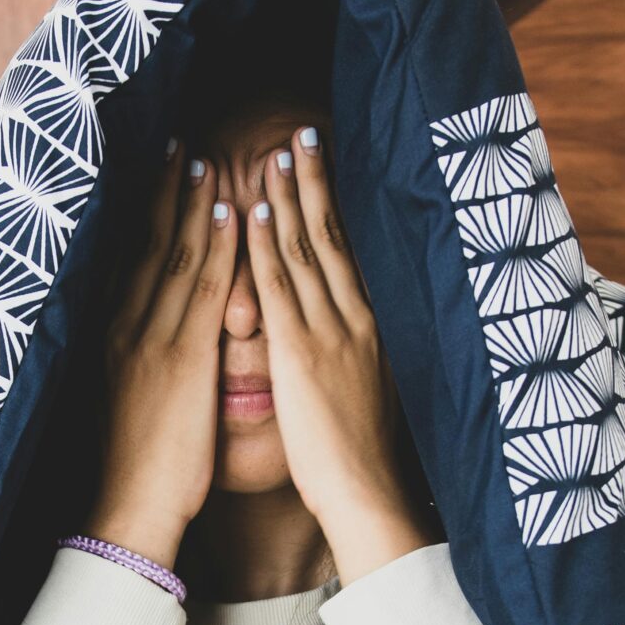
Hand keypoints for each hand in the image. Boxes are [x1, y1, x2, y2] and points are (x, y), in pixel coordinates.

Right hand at [86, 141, 238, 568]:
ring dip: (191, 205)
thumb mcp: (132, 399)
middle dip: (165, 193)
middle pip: (148, 246)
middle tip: (182, 144)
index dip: (149, 213)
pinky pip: (199, 290)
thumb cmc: (139, 464)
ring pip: (173, 257)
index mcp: (115, 337)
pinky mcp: (179, 360)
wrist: (129, 508)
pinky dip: (214, 247)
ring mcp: (150, 341)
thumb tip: (155, 340)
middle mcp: (127, 329)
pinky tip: (227, 214)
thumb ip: (143, 360)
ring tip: (206, 161)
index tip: (163, 173)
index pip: (133, 260)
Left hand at [245, 126, 428, 583]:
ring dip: (289, 196)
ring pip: (307, 249)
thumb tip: (350, 332)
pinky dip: (268, 244)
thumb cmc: (360, 454)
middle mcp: (355, 318)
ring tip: (275, 151)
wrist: (365, 493)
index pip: (350, 250)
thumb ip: (354, 352)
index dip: (334, 202)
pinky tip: (254, 210)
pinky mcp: (301, 353)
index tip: (322, 161)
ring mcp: (331, 332)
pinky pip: (282, 287)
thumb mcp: (367, 388)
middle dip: (315, 181)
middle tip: (301, 131)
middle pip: (332, 235)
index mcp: (370, 326)